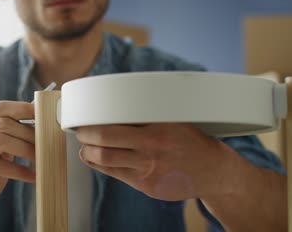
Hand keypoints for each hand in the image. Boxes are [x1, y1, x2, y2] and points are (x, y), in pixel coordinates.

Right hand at [0, 101, 35, 227]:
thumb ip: (9, 142)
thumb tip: (37, 130)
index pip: (0, 109)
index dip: (23, 108)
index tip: (43, 114)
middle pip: (4, 123)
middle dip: (29, 133)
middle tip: (47, 143)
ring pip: (1, 140)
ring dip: (26, 149)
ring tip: (41, 159)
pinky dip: (20, 171)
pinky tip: (32, 176)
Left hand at [76, 123, 227, 200]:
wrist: (214, 171)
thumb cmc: (189, 140)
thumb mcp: (173, 120)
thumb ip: (146, 116)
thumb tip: (113, 108)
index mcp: (159, 124)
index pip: (118, 116)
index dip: (96, 116)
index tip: (86, 113)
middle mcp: (152, 145)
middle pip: (104, 137)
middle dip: (85, 133)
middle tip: (80, 131)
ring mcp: (149, 167)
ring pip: (105, 157)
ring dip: (87, 151)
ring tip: (84, 146)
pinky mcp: (146, 185)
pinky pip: (114, 173)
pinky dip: (98, 165)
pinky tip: (93, 159)